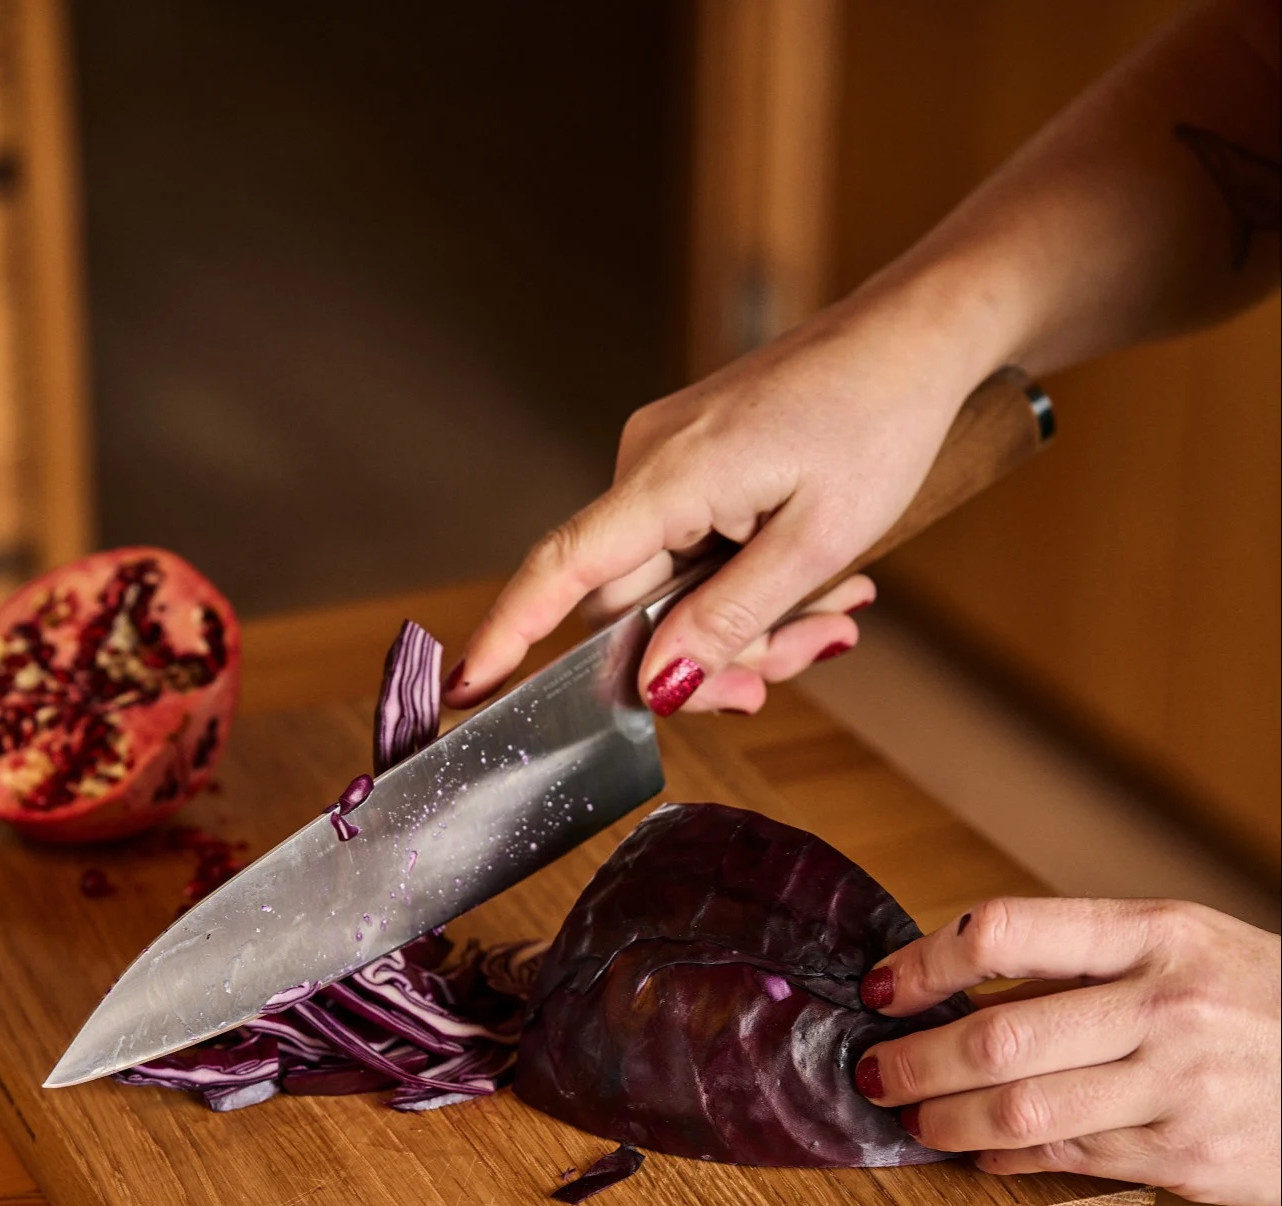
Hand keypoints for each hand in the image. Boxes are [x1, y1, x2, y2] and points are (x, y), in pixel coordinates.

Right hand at [446, 286, 984, 714]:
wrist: (918, 336)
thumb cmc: (879, 418)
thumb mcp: (818, 542)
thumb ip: (731, 619)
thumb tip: (656, 685)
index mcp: (670, 474)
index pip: (564, 567)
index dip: (511, 633)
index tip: (468, 688)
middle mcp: (650, 464)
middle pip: (634, 609)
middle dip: (708, 658)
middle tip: (792, 669)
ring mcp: (670, 465)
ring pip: (675, 594)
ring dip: (748, 628)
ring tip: (833, 616)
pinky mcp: (696, 469)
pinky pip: (698, 559)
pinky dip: (752, 589)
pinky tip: (820, 586)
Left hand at [852, 896, 1281, 1205]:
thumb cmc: (1264, 1002)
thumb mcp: (1188, 946)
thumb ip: (1086, 963)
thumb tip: (963, 985)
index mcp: (1157, 933)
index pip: (1009, 931)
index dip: (926, 961)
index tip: (883, 986)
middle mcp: (1165, 1006)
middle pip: (999, 1035)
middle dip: (916, 1060)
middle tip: (874, 1070)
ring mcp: (1178, 1088)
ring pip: (1022, 1111)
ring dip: (946, 1119)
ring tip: (915, 1117)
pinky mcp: (1188, 1159)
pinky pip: (1069, 1159)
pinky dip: (1007, 1156)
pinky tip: (981, 1149)